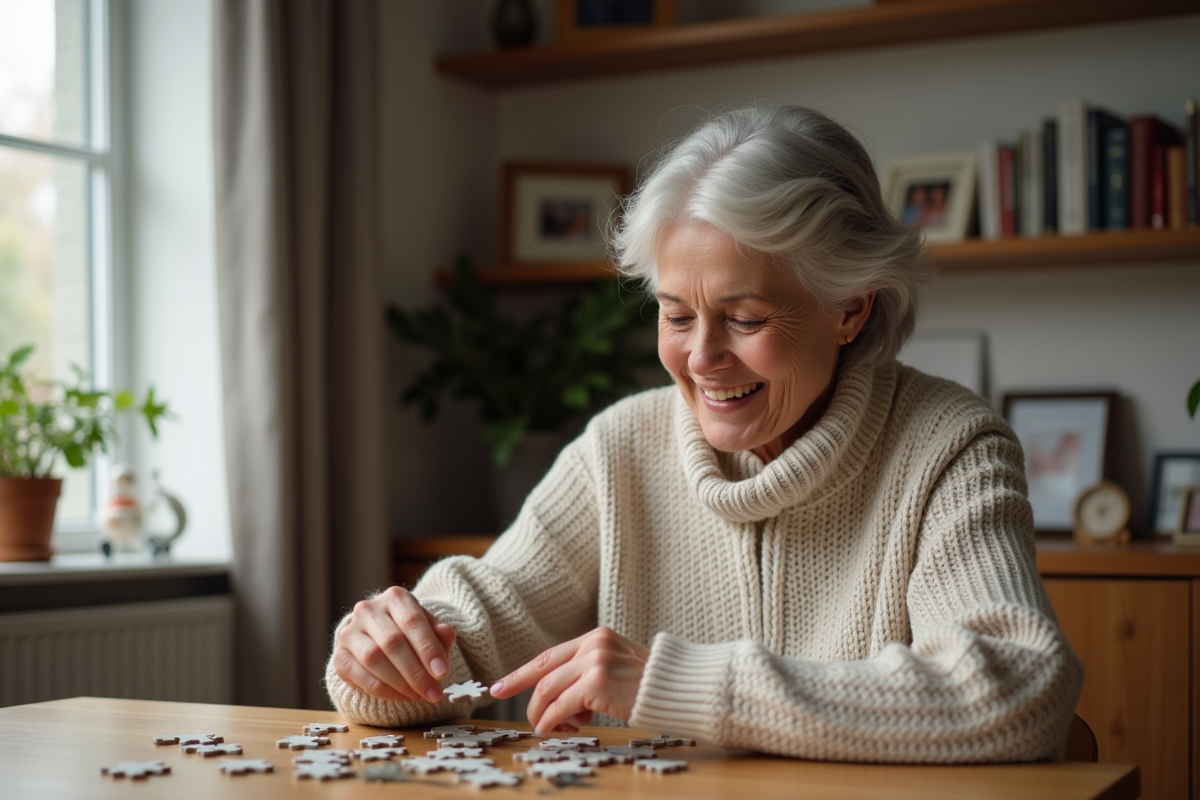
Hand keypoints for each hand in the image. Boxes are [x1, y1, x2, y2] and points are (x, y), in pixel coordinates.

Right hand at [330, 585, 455, 702]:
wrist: (378, 639)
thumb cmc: (410, 634)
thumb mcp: (430, 629)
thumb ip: (440, 633)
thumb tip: (447, 634)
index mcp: (395, 598)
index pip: (412, 621)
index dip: (428, 648)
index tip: (442, 672)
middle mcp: (368, 610)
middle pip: (392, 641)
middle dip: (416, 672)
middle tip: (433, 692)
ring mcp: (350, 632)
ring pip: (373, 658)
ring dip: (400, 682)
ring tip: (419, 695)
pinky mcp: (340, 656)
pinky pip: (361, 676)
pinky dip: (384, 690)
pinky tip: (402, 697)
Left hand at [489, 627, 648, 732]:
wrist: (679, 687)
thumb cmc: (651, 684)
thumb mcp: (618, 665)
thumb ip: (590, 671)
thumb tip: (559, 698)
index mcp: (596, 637)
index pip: (550, 655)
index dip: (522, 673)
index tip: (500, 685)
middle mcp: (593, 644)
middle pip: (544, 671)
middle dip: (521, 689)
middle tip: (511, 705)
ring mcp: (594, 662)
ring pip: (548, 690)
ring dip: (543, 714)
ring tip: (552, 727)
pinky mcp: (596, 683)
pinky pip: (560, 706)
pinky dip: (552, 721)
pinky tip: (557, 729)